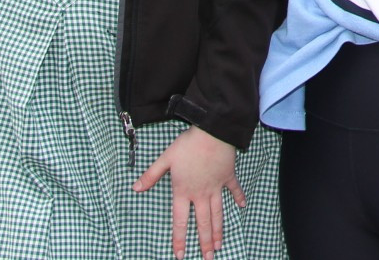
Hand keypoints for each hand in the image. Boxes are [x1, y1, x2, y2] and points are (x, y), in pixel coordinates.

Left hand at [132, 125, 245, 259]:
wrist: (212, 132)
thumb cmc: (188, 145)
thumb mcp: (165, 159)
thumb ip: (151, 175)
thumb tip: (135, 188)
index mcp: (183, 191)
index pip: (180, 221)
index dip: (180, 239)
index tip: (180, 255)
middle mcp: (200, 194)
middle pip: (203, 223)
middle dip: (205, 242)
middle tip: (208, 258)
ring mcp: (216, 187)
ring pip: (217, 213)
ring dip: (218, 230)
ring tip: (219, 245)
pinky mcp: (227, 177)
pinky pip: (233, 190)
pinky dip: (238, 197)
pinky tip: (242, 206)